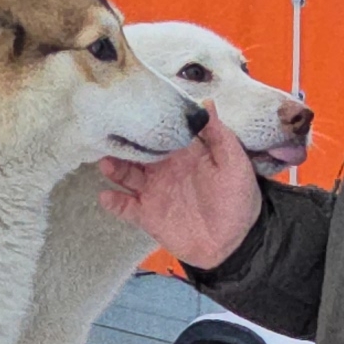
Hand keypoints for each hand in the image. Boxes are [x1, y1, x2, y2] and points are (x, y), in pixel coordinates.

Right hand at [98, 114, 262, 267]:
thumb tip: (206, 102)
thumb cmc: (238, 198)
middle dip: (123, 143)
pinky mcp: (148, 216)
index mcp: (183, 153)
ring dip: (114, 168)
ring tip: (106, 163)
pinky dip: (114, 202)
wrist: (235, 242)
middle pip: (137, 152)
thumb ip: (219, 134)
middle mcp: (164, 169)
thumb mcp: (234, 162)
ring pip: (126, 175)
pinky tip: (107, 196)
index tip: (130, 109)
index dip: (146, 122)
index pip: (160, 132)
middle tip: (110, 134)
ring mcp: (154, 192)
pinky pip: (125, 207)